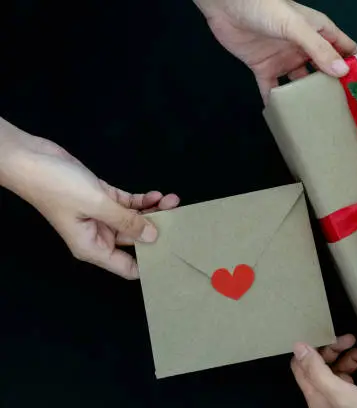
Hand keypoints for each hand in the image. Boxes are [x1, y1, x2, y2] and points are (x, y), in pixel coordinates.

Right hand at [1, 122, 178, 278]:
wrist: (30, 158)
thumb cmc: (56, 187)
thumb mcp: (97, 205)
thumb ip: (127, 221)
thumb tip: (153, 236)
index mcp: (92, 247)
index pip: (127, 267)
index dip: (149, 264)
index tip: (173, 257)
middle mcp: (98, 235)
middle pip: (135, 240)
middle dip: (158, 230)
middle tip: (181, 221)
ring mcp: (101, 216)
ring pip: (134, 219)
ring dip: (153, 211)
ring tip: (173, 202)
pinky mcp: (102, 197)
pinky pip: (128, 204)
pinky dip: (143, 200)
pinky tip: (158, 195)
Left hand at [195, 0, 356, 101]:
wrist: (226, 5)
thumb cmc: (265, 8)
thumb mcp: (296, 27)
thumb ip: (318, 49)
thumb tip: (342, 72)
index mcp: (317, 32)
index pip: (344, 48)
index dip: (354, 64)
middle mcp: (303, 47)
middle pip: (324, 70)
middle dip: (333, 87)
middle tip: (345, 110)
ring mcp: (284, 58)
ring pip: (300, 82)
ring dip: (307, 97)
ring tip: (318, 118)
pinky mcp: (264, 67)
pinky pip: (272, 89)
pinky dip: (276, 102)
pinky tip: (283, 117)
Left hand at [291, 334, 356, 407]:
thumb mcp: (339, 393)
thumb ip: (317, 370)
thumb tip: (297, 344)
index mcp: (317, 394)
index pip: (303, 366)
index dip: (313, 349)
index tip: (326, 335)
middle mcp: (329, 395)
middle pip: (327, 364)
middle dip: (340, 349)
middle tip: (354, 339)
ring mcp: (349, 398)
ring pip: (348, 369)